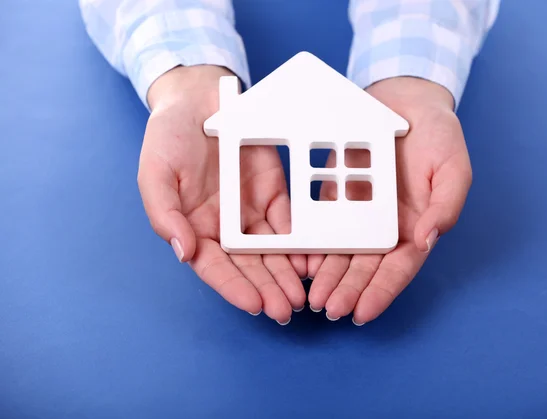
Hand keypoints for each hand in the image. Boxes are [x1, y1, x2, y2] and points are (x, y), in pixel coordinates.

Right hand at [138, 65, 306, 323]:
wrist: (201, 98)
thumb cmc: (169, 136)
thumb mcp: (156, 172)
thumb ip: (164, 213)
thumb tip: (183, 252)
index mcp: (194, 227)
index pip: (214, 266)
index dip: (234, 287)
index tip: (254, 305)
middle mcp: (224, 227)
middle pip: (247, 265)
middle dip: (266, 289)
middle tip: (286, 310)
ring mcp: (250, 212)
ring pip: (271, 251)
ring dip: (286, 274)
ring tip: (301, 296)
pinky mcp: (273, 194)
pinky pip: (288, 223)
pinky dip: (300, 244)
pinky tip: (310, 262)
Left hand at [307, 77, 471, 324]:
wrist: (405, 100)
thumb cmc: (438, 135)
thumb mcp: (453, 168)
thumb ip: (446, 206)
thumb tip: (427, 240)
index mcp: (416, 226)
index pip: (398, 268)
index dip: (381, 292)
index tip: (362, 313)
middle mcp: (386, 226)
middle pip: (366, 267)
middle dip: (349, 290)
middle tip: (329, 310)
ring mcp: (360, 212)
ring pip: (343, 252)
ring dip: (329, 276)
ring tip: (313, 297)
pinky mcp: (336, 195)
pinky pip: (324, 223)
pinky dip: (315, 244)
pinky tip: (303, 261)